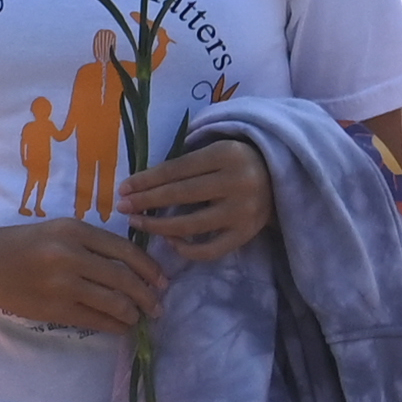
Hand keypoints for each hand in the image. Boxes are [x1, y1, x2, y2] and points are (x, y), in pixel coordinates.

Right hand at [0, 218, 169, 335]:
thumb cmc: (16, 245)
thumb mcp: (54, 231)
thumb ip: (89, 243)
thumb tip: (131, 267)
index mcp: (73, 229)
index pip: (125, 250)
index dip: (150, 268)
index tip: (162, 280)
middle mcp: (70, 254)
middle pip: (124, 278)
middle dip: (148, 295)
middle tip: (159, 305)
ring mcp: (62, 283)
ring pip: (114, 301)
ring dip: (134, 313)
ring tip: (140, 317)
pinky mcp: (53, 308)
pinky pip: (95, 320)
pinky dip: (114, 325)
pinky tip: (121, 326)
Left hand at [120, 137, 271, 261]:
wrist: (279, 177)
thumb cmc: (236, 162)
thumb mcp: (215, 152)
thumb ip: (184, 165)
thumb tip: (138, 186)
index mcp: (226, 154)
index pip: (176, 170)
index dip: (146, 180)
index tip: (123, 188)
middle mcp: (237, 182)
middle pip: (180, 195)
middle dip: (146, 202)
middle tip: (121, 207)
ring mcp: (244, 211)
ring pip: (191, 224)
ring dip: (158, 226)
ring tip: (137, 223)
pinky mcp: (247, 233)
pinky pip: (211, 249)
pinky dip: (187, 249)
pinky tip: (170, 241)